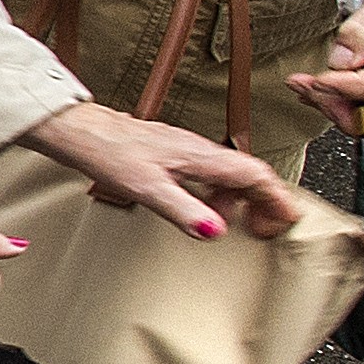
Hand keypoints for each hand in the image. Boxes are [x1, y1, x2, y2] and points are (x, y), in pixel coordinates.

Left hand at [11, 99, 363, 268]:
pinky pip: (211, 173)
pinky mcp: (173, 154)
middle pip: (251, 173)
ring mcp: (187, 150)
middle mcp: (200, 149)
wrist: (79, 130)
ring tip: (235, 224)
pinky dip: (219, 192)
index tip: (285, 223)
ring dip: (241, 198)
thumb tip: (215, 232)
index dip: (277, 199)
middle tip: (264, 230)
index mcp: (203, 156)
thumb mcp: (148, 189)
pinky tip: (202, 207)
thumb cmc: (108, 153)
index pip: (258, 175)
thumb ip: (184, 211)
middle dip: (266, 201)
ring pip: (231, 173)